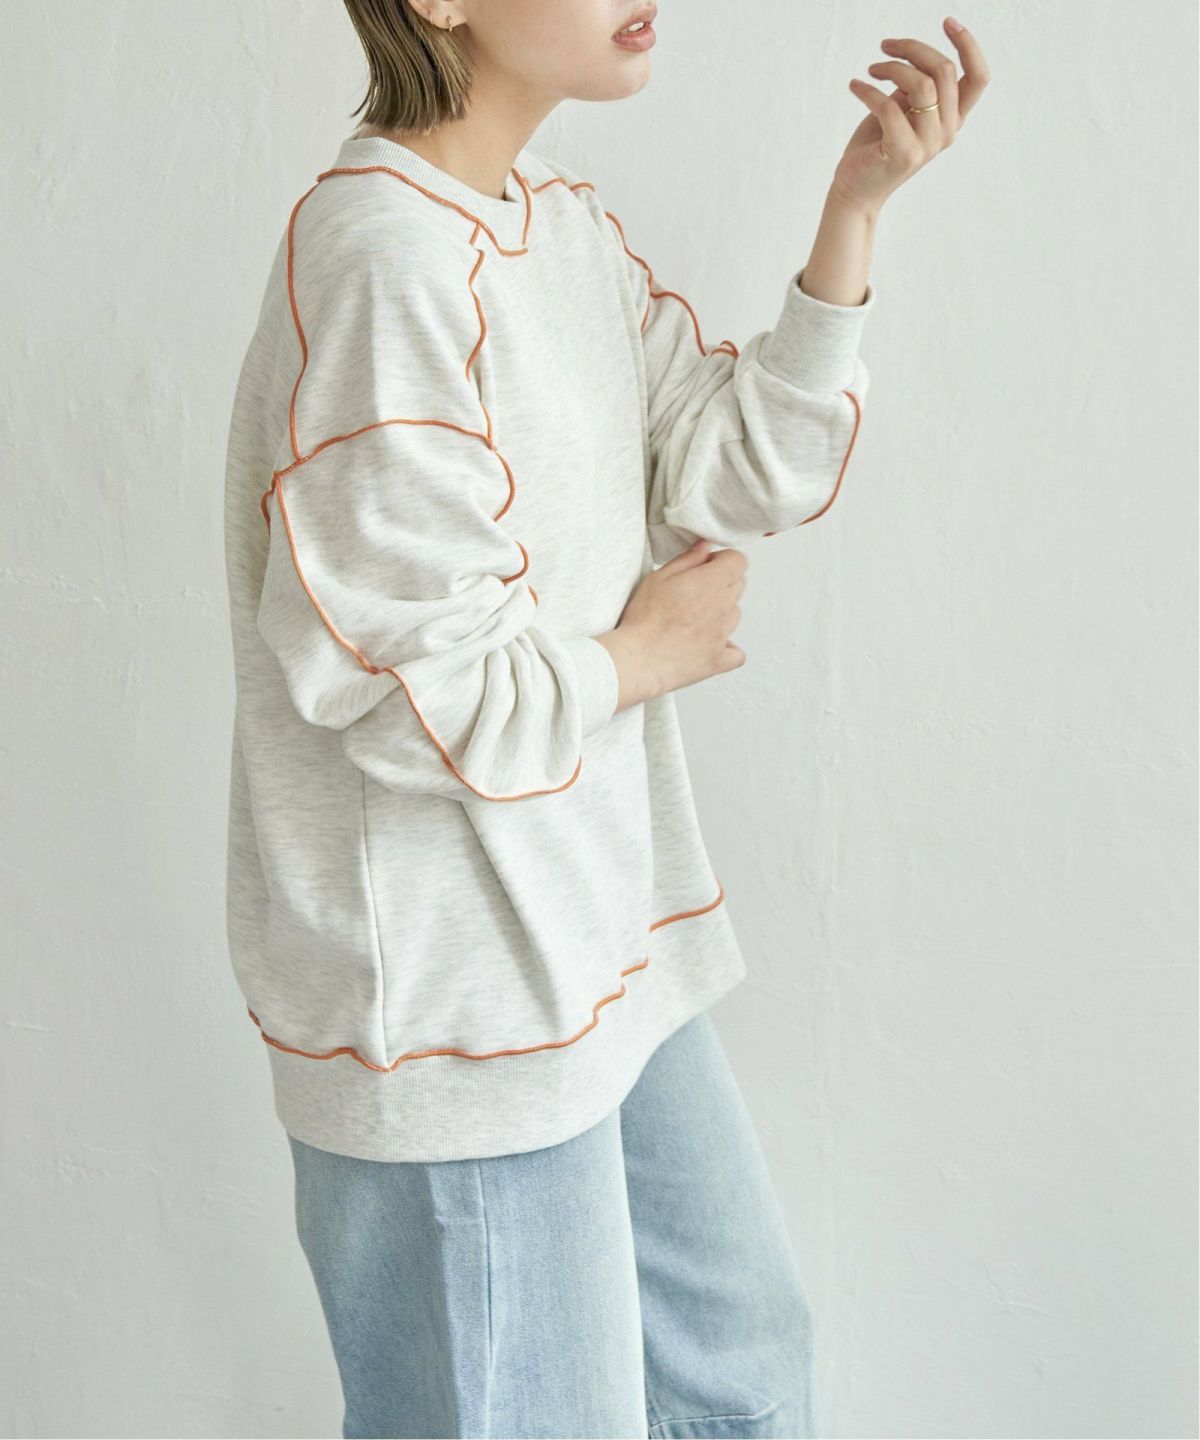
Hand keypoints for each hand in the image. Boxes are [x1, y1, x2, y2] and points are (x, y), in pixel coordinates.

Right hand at [599, 539, 747, 708]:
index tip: (706, 567)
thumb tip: (706, 546)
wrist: (638, 659)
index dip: (722, 560)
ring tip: (691, 619)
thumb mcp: (659, 577)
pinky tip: (709, 644)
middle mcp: (724, 607)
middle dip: (720, 583)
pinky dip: (727, 647)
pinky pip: (736, 653)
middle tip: (692, 592)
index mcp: (711, 582)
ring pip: (734, 615)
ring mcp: (724, 635)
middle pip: (738, 585)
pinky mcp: (719, 659)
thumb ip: (688, 559)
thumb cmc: (644, 619)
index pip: (738, 561)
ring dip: (721, 613)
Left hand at [830, 16, 989, 218]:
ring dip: (891, 67)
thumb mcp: (904, 107)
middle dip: (913, 48)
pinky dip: (868, 90)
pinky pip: (888, 106)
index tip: (947, 22)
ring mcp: (928, 145)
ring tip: (870, 70)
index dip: (968, 45)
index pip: (978, 77)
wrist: (856, 189)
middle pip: (944, 70)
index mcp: (953, 118)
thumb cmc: (877, 144)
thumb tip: (914, 53)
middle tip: (885, 46)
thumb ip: (918, 84)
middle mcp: (947, 132)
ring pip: (921, 84)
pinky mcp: (904, 154)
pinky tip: (855, 86)